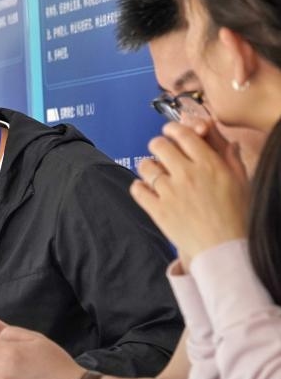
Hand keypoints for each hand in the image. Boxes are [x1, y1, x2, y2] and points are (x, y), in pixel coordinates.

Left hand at [131, 122, 249, 263]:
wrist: (224, 248)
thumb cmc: (237, 217)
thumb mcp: (241, 183)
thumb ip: (232, 160)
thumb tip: (228, 144)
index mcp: (208, 165)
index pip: (183, 135)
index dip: (173, 129)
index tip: (170, 131)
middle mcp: (187, 174)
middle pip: (159, 145)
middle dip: (158, 145)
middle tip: (160, 151)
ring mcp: (170, 192)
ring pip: (146, 166)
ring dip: (148, 166)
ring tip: (153, 172)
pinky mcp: (158, 210)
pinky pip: (138, 190)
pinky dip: (138, 187)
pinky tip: (145, 189)